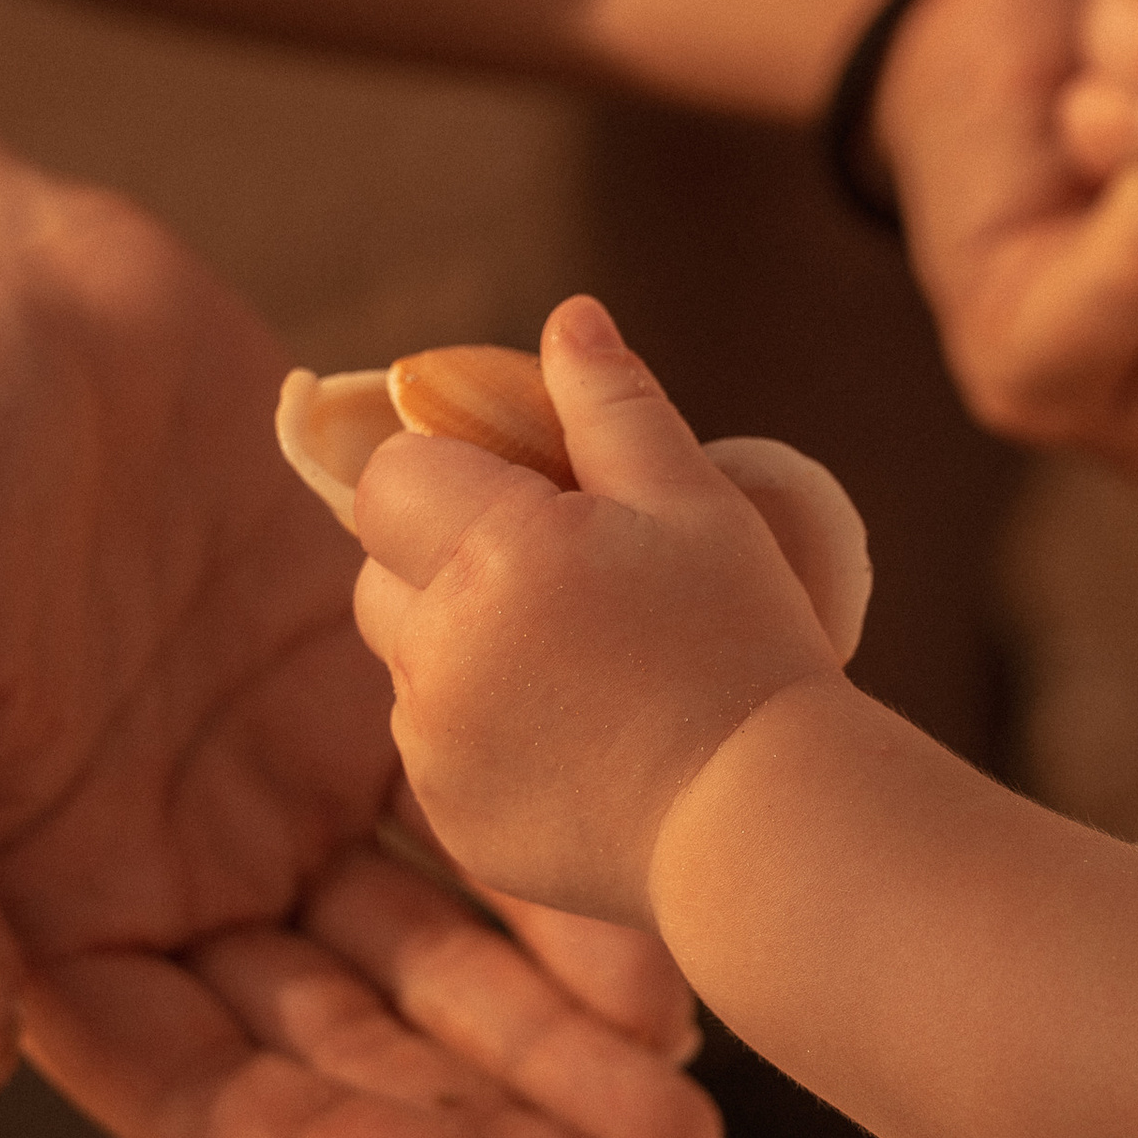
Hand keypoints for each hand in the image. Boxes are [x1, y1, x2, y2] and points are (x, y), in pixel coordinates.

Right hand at [0, 154, 719, 1137]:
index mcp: (52, 923)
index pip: (215, 1093)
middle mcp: (182, 894)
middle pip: (360, 1064)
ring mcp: (282, 804)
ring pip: (442, 968)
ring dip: (564, 1055)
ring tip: (694, 1133)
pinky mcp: (367, 704)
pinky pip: (486, 817)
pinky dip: (573, 891)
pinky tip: (675, 956)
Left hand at [351, 294, 838, 928]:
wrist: (759, 819)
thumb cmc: (740, 645)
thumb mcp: (693, 504)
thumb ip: (613, 407)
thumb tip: (568, 318)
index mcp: (490, 553)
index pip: (389, 481)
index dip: (441, 476)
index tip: (511, 496)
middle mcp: (438, 649)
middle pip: (379, 576)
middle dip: (439, 563)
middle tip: (547, 579)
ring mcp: (434, 743)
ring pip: (408, 666)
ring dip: (460, 650)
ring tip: (574, 667)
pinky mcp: (450, 815)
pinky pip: (435, 751)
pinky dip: (481, 735)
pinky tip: (573, 740)